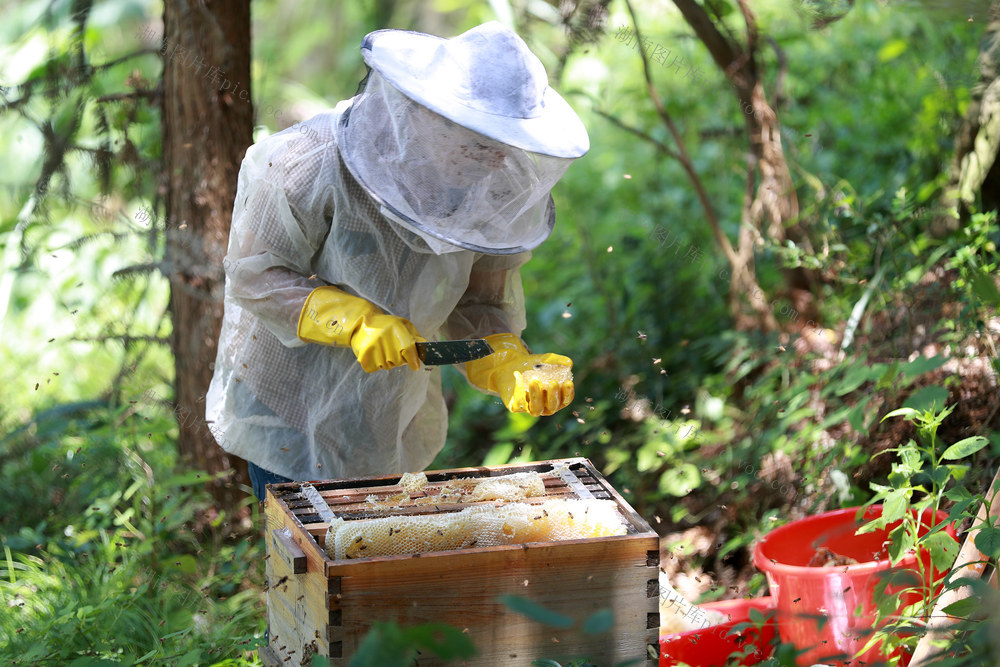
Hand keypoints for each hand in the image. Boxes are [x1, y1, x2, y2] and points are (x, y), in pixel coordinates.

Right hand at [297, 286, 424, 372]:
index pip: (409, 349)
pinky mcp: (364, 355)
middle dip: (399, 359)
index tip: (416, 366)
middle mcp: (384, 336)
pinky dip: (376, 364)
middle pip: (399, 361)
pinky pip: (375, 368)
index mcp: (396, 327)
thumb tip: (426, 347)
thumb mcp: (402, 324)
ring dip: (387, 361)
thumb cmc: (386, 325)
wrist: (360, 323)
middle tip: (392, 349)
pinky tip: (374, 353)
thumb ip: (414, 336)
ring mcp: (373, 346)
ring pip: (388, 366)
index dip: (413, 360)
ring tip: (382, 349)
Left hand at [466, 333, 573, 416]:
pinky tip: (518, 376)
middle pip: (552, 407)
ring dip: (537, 395)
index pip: (565, 400)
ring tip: (534, 380)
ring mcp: (529, 408)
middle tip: (553, 382)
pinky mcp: (516, 407)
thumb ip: (557, 361)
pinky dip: (519, 390)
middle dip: (553, 396)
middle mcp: (544, 407)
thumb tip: (569, 363)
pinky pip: (519, 403)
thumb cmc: (532, 364)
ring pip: (536, 409)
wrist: (510, 365)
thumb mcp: (545, 360)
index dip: (567, 393)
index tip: (567, 382)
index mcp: (554, 398)